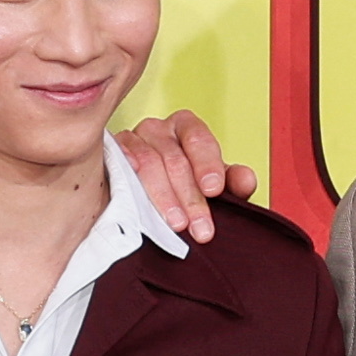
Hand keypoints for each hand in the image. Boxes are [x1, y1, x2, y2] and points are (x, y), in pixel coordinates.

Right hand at [115, 109, 247, 240]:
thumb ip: (233, 183)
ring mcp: (130, 141)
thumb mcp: (211, 186)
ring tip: (176, 226)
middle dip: (190, 196)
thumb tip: (246, 181)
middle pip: (174, 158)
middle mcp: (156, 128)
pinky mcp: (109, 157)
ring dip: (164, 198)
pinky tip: (140, 205)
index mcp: (185, 127)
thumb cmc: (183, 188)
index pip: (198, 138)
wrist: (144, 199)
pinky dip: (132, 186)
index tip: (215, 190)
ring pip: (148, 164)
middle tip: (201, 228)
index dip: (208, 164)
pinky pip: (120, 168)